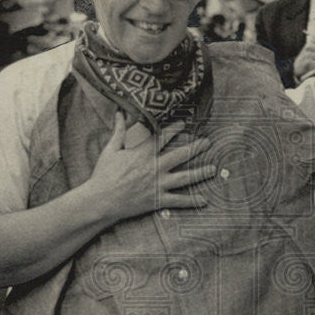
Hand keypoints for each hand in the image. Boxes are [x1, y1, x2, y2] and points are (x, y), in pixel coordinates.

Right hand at [86, 111, 216, 224]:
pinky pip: (178, 201)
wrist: (101, 200)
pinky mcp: (157, 199)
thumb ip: (119, 131)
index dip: (175, 128)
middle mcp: (154, 167)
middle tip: (208, 142)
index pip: (163, 137)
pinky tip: (205, 201)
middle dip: (196, 147)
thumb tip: (120, 112)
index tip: (185, 123)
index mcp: (143, 153)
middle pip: (180, 155)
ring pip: (185, 177)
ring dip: (200, 173)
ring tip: (213, 169)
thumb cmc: (104, 174)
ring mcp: (158, 184)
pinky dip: (192, 201)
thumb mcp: (111, 149)